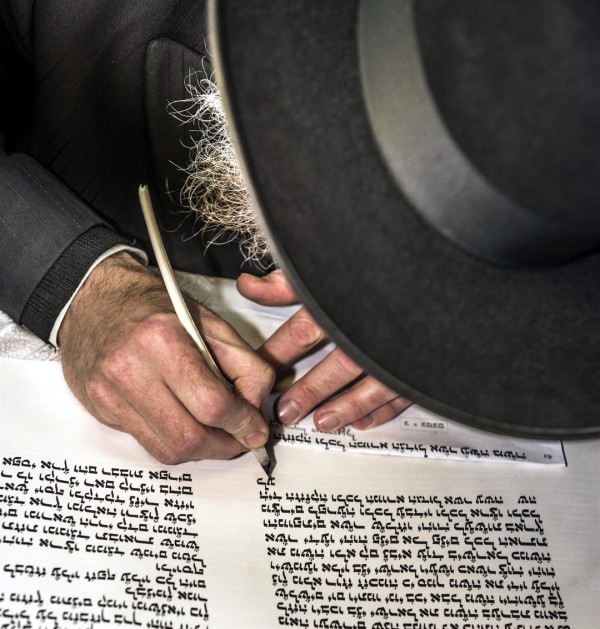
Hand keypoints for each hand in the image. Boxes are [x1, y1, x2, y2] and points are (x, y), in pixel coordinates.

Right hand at [58, 252, 273, 463]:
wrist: (94, 299)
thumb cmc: (156, 307)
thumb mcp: (211, 323)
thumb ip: (244, 365)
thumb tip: (256, 410)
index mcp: (163, 340)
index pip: (213, 404)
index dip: (242, 424)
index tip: (256, 430)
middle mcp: (130, 369)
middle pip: (189, 436)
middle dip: (225, 446)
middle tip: (241, 439)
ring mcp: (110, 393)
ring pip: (168, 449)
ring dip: (202, 452)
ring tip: (217, 436)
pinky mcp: (100, 408)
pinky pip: (147, 444)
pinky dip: (175, 444)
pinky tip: (187, 426)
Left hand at [236, 270, 411, 431]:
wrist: (438, 262)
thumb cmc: (379, 266)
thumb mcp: (327, 265)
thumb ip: (289, 282)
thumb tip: (249, 286)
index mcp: (345, 300)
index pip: (303, 333)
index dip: (278, 355)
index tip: (263, 371)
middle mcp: (373, 326)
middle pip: (337, 366)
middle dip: (309, 391)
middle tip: (286, 411)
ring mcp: (401, 346)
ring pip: (373, 385)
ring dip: (346, 407)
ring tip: (322, 423)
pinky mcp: (424, 361)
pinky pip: (404, 391)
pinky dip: (384, 409)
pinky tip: (363, 422)